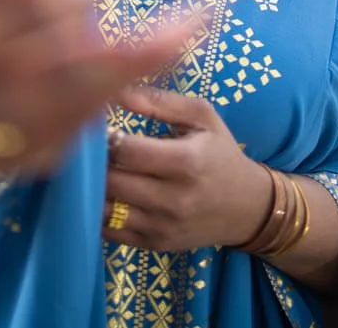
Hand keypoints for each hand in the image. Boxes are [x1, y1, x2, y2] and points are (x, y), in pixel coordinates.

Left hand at [103, 86, 270, 250]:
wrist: (246, 207)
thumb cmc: (220, 153)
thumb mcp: (201, 116)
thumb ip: (158, 101)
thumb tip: (117, 91)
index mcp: (186, 161)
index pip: (127, 150)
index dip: (106, 136)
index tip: (100, 125)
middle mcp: (174, 199)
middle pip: (112, 181)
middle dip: (96, 162)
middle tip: (91, 147)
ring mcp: (163, 226)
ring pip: (106, 209)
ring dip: (94, 187)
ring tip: (95, 168)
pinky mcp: (155, 245)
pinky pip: (110, 231)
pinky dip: (100, 211)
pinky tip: (105, 192)